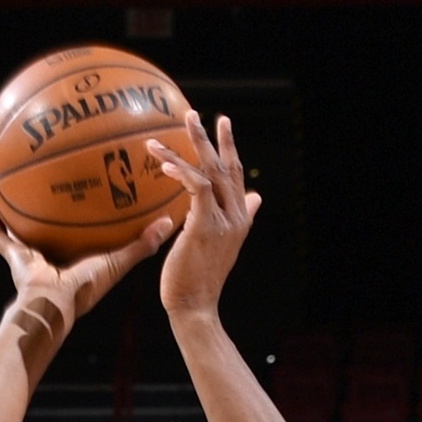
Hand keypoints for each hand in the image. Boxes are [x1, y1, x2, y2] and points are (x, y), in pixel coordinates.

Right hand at [0, 192, 171, 348]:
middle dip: (42, 205)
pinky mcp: (12, 255)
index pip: (76, 231)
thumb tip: (170, 222)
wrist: (54, 304)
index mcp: (73, 255)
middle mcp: (48, 253)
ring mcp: (27, 255)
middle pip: (44, 224)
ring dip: (9, 206)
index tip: (86, 192)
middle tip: (44, 177)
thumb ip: (143, 243)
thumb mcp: (118, 261)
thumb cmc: (86, 289)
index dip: (81, 215)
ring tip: (5, 179)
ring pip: (15, 226)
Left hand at [150, 114, 259, 324]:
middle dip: (212, 138)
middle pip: (226, 167)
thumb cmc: (199, 280)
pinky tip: (166, 163)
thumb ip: (238, 218)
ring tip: (169, 132)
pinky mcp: (205, 225)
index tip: (222, 125)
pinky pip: (197, 188)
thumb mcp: (222, 245)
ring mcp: (222, 220)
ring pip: (210, 172)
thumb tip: (255, 196)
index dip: (229, 149)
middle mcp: (235, 216)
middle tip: (196, 114)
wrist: (195, 307)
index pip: (236, 175)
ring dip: (191, 148)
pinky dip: (183, 172)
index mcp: (239, 219)